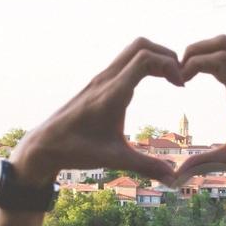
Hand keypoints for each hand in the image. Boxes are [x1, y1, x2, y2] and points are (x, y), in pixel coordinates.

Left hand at [11, 38, 184, 187]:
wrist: (44, 145)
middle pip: (140, 45)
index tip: (181, 86)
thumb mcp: (114, 159)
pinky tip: (149, 83)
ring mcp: (100, 79)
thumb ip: (146, 167)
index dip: (169, 65)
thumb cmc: (76, 150)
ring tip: (169, 79)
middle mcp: (106, 79)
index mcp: (112, 93)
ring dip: (154, 57)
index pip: (145, 58)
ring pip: (132, 51)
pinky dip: (142, 64)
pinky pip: (124, 61)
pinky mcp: (97, 83)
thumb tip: (173, 180)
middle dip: (166, 55)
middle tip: (179, 77)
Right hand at [173, 35, 225, 183]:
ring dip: (203, 51)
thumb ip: (203, 165)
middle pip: (222, 44)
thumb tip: (175, 179)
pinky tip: (201, 76)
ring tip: (187, 71)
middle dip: (195, 51)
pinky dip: (212, 58)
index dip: (194, 64)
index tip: (180, 82)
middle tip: (179, 71)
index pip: (219, 61)